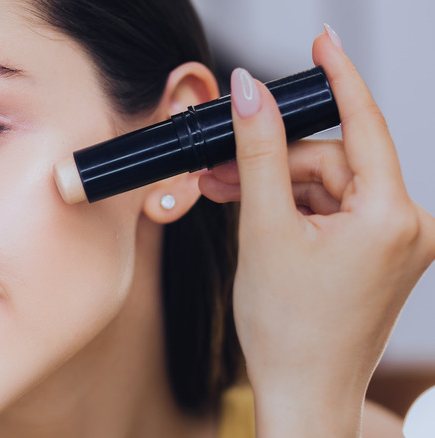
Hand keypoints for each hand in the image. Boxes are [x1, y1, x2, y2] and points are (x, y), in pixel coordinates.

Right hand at [199, 31, 434, 436]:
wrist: (301, 392)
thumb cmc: (287, 327)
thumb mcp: (263, 228)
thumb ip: (258, 152)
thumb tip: (250, 92)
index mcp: (392, 217)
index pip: (363, 124)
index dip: (338, 76)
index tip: (322, 40)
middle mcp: (408, 226)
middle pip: (332, 160)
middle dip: (274, 162)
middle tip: (221, 171)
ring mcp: (396, 243)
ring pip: (329, 185)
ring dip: (277, 188)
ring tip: (229, 200)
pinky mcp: (380, 254)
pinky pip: (334, 210)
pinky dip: (294, 209)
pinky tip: (259, 218)